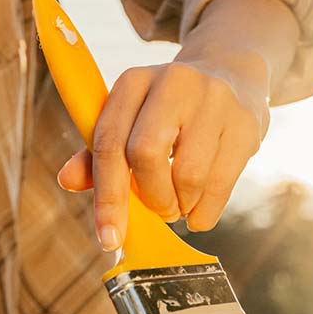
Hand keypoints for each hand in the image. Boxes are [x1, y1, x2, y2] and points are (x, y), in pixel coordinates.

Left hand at [57, 52, 270, 250]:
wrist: (231, 75)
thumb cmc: (168, 111)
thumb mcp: (131, 120)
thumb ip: (98, 153)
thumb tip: (67, 180)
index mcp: (133, 82)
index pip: (109, 142)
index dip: (106, 196)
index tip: (109, 238)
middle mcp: (173, 82)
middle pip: (146, 154)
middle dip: (149, 197)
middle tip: (157, 211)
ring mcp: (214, 99)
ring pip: (188, 174)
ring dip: (179, 205)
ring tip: (179, 205)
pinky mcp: (245, 122)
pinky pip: (221, 184)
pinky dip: (205, 212)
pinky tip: (199, 212)